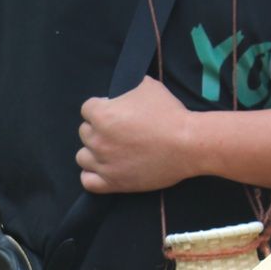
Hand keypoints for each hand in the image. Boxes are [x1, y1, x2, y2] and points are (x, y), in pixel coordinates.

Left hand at [76, 77, 200, 192]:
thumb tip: (122, 92)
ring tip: (109, 150)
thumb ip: (128, 88)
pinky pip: (88, 181)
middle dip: (98, 129)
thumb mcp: (148, 87)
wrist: (187, 145)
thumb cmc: (169, 114)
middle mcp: (98, 140)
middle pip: (84, 132)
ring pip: (83, 157)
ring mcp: (104, 163)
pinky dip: (91, 175)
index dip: (101, 107)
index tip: (114, 110)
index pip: (87, 109)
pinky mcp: (113, 183)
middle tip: (117, 130)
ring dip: (93, 151)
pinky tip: (102, 169)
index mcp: (102, 115)